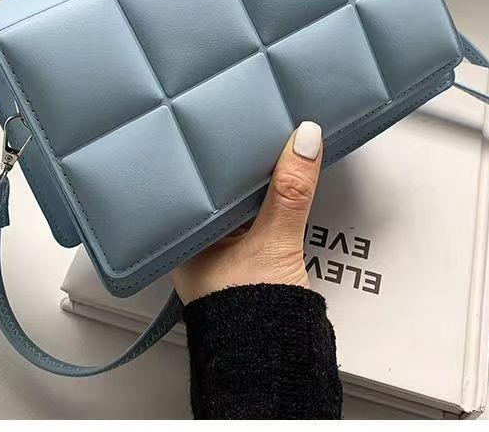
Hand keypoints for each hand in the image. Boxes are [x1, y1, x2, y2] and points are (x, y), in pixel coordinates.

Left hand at [172, 121, 322, 303]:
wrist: (276, 364)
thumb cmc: (252, 316)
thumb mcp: (273, 243)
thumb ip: (289, 192)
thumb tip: (304, 140)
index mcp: (184, 239)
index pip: (195, 180)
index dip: (216, 152)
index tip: (231, 123)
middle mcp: (198, 244)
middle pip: (221, 189)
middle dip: (241, 163)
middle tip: (254, 125)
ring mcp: (223, 253)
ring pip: (242, 203)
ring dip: (259, 182)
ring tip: (270, 146)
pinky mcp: (248, 259)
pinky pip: (258, 217)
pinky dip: (270, 200)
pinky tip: (281, 185)